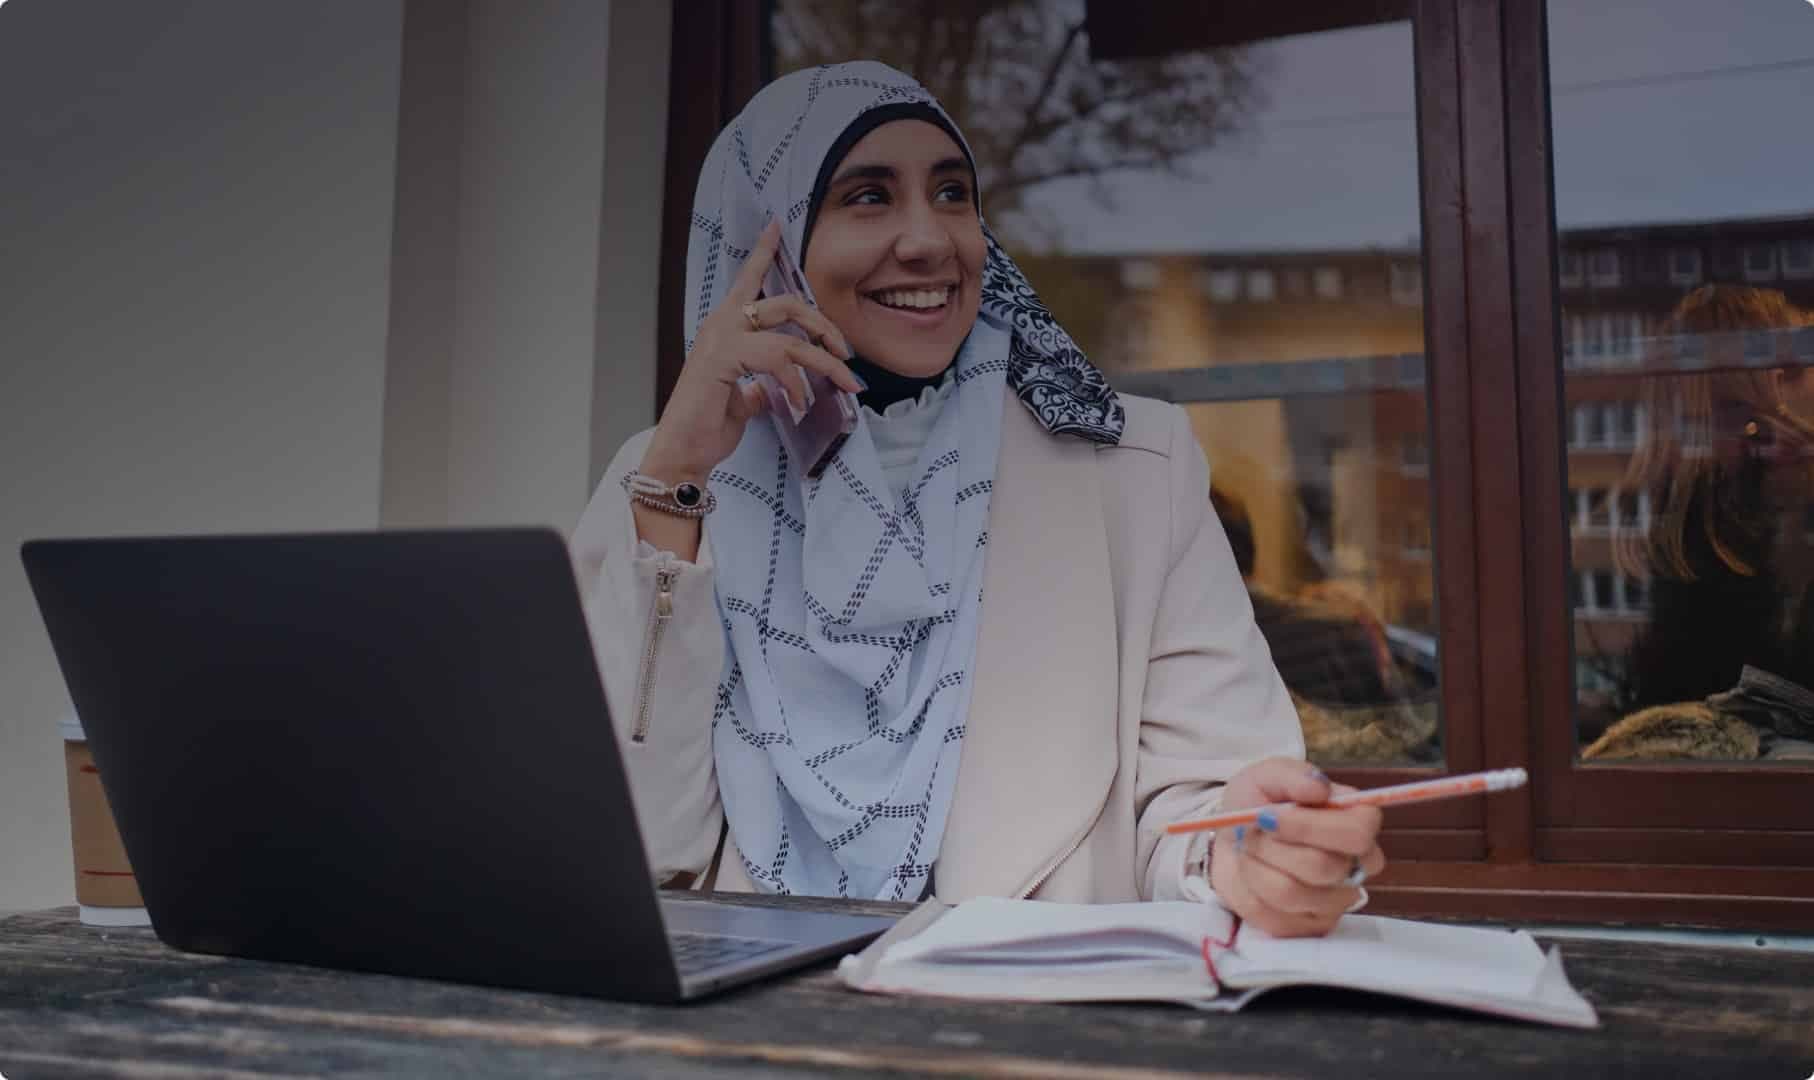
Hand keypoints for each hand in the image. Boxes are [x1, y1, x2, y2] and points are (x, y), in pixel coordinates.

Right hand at [639, 219, 861, 483]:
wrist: (683, 453)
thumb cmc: (707, 427)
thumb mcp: (741, 400)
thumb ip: (758, 387)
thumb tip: (776, 392)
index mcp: (724, 328)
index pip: (748, 279)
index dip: (763, 251)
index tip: (776, 225)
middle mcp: (720, 325)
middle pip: (787, 302)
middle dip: (825, 325)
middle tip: (846, 353)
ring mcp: (720, 339)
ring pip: (791, 335)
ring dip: (826, 360)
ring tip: (845, 382)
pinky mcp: (724, 359)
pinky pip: (779, 359)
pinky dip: (798, 383)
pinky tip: (798, 404)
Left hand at [1207, 757, 1386, 937]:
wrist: (1234, 839)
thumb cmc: (1260, 803)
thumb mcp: (1268, 776)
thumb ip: (1292, 775)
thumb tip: (1318, 788)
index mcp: (1359, 822)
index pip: (1355, 834)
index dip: (1307, 826)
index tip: (1268, 814)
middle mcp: (1356, 866)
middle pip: (1322, 867)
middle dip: (1272, 847)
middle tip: (1253, 831)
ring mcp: (1335, 901)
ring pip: (1290, 894)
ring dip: (1255, 866)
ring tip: (1250, 850)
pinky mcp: (1309, 927)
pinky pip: (1272, 917)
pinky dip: (1248, 891)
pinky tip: (1252, 873)